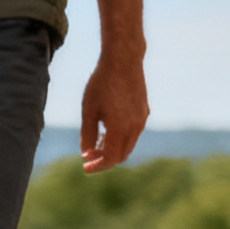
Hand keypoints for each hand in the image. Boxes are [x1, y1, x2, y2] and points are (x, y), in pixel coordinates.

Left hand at [78, 46, 147, 173]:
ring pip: (128, 144)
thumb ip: (87, 134)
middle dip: (105, 160)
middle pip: (121, 155)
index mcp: (120, 129)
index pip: (111, 158)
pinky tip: (106, 131)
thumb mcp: (88, 110)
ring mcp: (142, 119)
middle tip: (88, 158)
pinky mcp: (144, 111)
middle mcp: (135, 127)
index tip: (85, 167)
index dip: (98, 166)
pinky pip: (133, 133)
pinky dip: (121, 138)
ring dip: (113, 149)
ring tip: (94, 144)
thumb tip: (85, 153)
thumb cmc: (101, 84)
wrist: (123, 60)